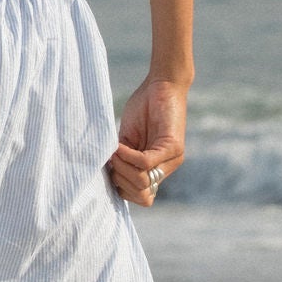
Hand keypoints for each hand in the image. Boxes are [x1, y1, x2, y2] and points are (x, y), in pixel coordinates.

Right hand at [108, 77, 186, 206]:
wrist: (162, 83)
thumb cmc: (143, 108)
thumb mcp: (128, 139)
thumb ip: (122, 159)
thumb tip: (109, 178)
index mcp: (156, 169)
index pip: (142, 197)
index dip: (123, 188)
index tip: (111, 170)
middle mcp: (166, 168)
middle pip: (141, 194)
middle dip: (120, 180)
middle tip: (112, 160)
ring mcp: (172, 159)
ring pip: (143, 181)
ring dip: (122, 168)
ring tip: (115, 152)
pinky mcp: (172, 147)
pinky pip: (145, 162)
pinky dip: (128, 156)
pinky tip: (120, 146)